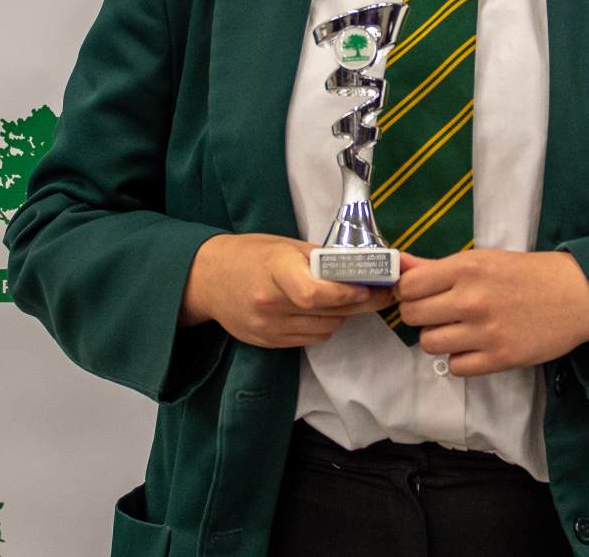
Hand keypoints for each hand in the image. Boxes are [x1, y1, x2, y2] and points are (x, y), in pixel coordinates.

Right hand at [179, 233, 396, 348]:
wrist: (208, 279)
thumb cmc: (250, 254)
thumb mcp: (285, 246)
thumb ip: (320, 259)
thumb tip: (361, 268)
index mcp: (275, 270)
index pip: (315, 293)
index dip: (346, 294)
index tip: (368, 287)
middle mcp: (270, 303)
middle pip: (327, 313)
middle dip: (358, 304)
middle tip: (381, 293)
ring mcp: (268, 327)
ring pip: (325, 329)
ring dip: (341, 316)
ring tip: (345, 299)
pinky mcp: (268, 343)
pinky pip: (311, 339)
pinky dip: (323, 326)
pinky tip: (321, 311)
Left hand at [394, 248, 588, 377]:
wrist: (578, 295)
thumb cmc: (528, 274)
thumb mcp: (483, 260)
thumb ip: (436, 266)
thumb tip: (397, 263)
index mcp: (466, 268)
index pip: (409, 286)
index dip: (409, 291)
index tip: (420, 294)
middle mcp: (471, 300)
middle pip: (413, 316)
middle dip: (422, 314)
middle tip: (440, 312)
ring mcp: (484, 332)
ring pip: (430, 344)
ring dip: (439, 338)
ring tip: (459, 329)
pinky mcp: (499, 359)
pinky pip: (455, 367)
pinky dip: (461, 359)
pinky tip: (475, 346)